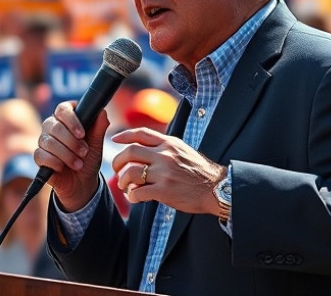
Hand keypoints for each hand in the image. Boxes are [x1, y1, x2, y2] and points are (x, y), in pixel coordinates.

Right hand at [33, 101, 108, 210]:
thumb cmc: (89, 158)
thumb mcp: (97, 144)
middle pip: (55, 126)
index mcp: (67, 117)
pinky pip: (41, 155)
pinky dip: (55, 162)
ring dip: (66, 155)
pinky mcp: (39, 156)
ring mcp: (44, 140)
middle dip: (72, 142)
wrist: (82, 182)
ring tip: (78, 164)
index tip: (82, 134)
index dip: (72, 120)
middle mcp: (52, 125)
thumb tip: (102, 112)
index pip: (63, 109)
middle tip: (84, 153)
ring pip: (49, 142)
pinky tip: (63, 167)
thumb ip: (99, 127)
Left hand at [110, 127, 224, 215]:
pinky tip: (135, 197)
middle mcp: (165, 155)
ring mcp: (164, 173)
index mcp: (169, 143)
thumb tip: (144, 147)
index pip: (141, 133)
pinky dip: (132, 196)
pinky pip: (138, 192)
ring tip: (125, 187)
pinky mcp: (164, 190)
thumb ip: (165, 147)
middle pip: (130, 152)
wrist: (216, 188)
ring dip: (122, 181)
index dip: (124, 135)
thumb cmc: (199, 172)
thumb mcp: (183, 150)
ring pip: (131, 172)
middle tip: (117, 170)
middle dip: (118, 161)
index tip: (114, 140)